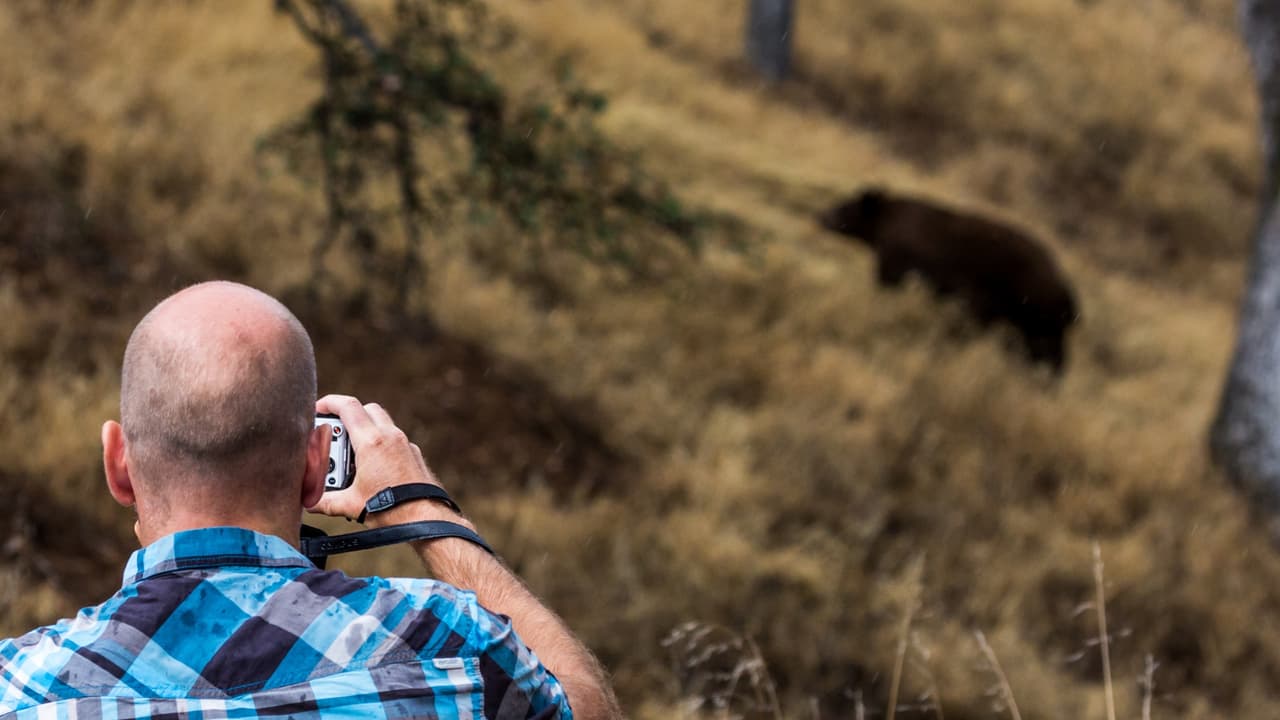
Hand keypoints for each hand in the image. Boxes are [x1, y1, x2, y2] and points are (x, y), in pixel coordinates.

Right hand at [307, 394, 457, 527]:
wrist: (425, 518)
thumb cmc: (391, 509)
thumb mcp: (350, 505)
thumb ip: (324, 501)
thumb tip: (309, 502)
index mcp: (372, 442)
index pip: (348, 406)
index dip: (329, 402)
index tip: (318, 408)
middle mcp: (390, 436)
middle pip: (366, 409)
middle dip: (347, 416)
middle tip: (332, 435)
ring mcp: (405, 443)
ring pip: (381, 422)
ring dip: (363, 430)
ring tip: (349, 458)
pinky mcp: (413, 454)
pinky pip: (392, 439)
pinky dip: (378, 443)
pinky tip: (370, 467)